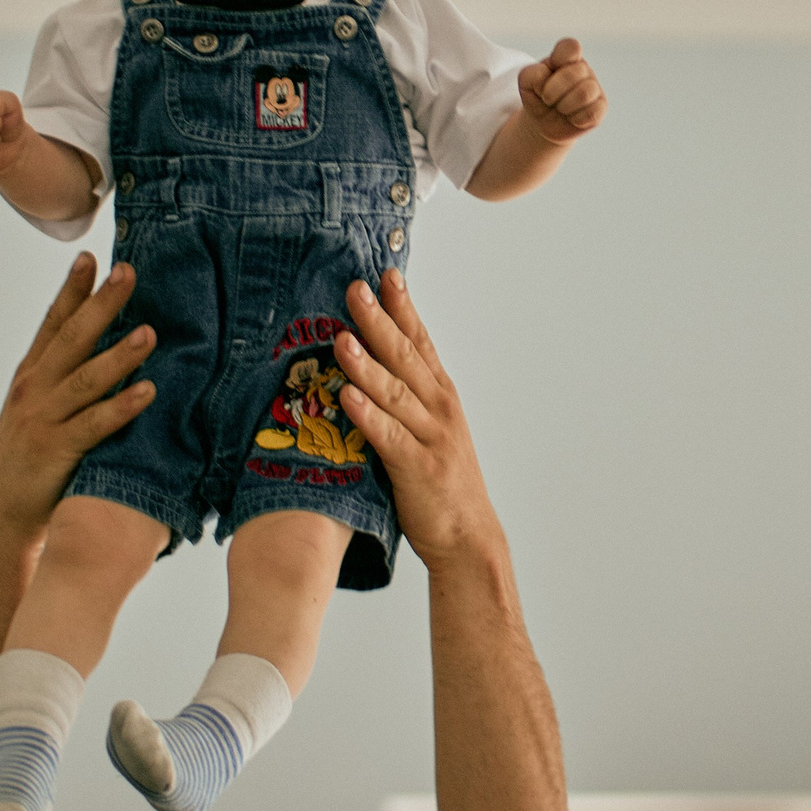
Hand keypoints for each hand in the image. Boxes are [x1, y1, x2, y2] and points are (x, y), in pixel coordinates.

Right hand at [0, 253, 156, 552]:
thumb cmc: (28, 462)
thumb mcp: (38, 411)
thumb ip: (63, 381)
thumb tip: (101, 350)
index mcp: (30, 377)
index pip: (52, 323)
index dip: (71, 290)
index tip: (89, 256)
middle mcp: (34, 391)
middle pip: (71, 339)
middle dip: (100, 303)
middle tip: (127, 271)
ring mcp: (44, 419)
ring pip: (85, 378)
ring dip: (119, 354)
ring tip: (149, 332)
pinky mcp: (57, 451)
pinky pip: (95, 425)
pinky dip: (121, 407)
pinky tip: (148, 392)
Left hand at [335, 271, 503, 573]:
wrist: (468, 536)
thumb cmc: (442, 482)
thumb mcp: (429, 429)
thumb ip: (406, 396)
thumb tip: (372, 362)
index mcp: (440, 395)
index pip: (419, 341)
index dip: (402, 307)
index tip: (385, 273)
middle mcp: (439, 408)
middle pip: (405, 357)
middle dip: (379, 320)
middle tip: (355, 288)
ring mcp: (430, 437)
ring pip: (395, 392)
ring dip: (367, 363)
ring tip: (343, 336)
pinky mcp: (417, 468)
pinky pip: (388, 437)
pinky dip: (368, 415)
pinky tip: (347, 396)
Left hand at [514, 39, 606, 144]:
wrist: (544, 122)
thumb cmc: (538, 96)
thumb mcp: (526, 83)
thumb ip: (531, 75)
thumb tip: (548, 80)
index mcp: (567, 57)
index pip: (571, 46)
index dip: (557, 60)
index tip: (548, 71)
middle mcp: (584, 69)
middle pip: (572, 75)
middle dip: (552, 91)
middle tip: (547, 98)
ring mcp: (595, 88)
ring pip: (583, 93)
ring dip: (563, 106)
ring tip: (559, 108)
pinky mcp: (601, 108)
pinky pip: (591, 112)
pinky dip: (575, 119)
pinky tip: (571, 117)